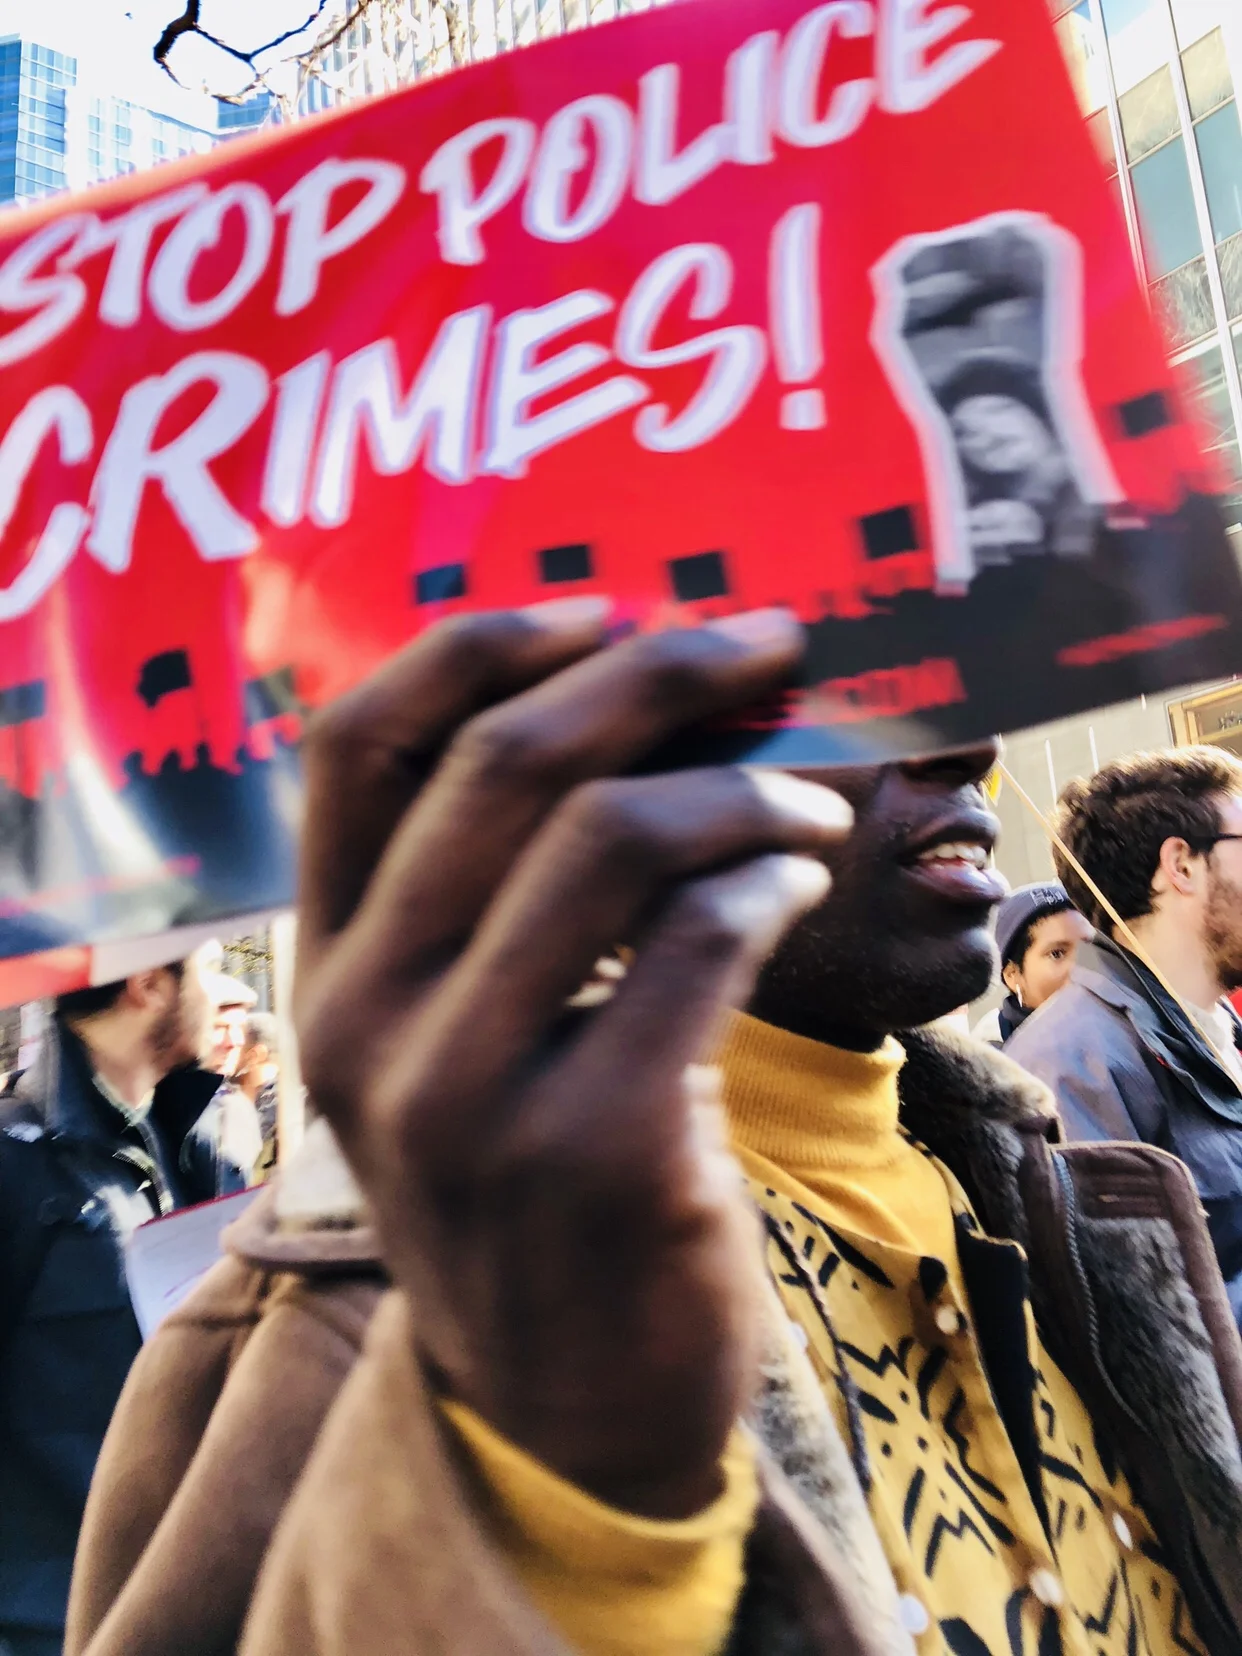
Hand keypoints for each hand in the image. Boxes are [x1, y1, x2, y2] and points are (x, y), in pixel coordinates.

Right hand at [294, 602, 851, 1518]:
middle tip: (767, 647)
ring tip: (808, 802)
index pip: (352, 747)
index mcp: (327, 968)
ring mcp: (471, 1094)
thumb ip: (498, 892)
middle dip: (656, 672)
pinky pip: (701, 941)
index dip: (482, 645)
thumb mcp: (463, 1034)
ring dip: (740, 786)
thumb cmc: (532, 1179)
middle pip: (503, 762)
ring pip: (613, 836)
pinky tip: (799, 882)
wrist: (562, 1405)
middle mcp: (370, 1022)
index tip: (606, 610)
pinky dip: (771, 879)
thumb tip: (642, 700)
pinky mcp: (596, 1150)